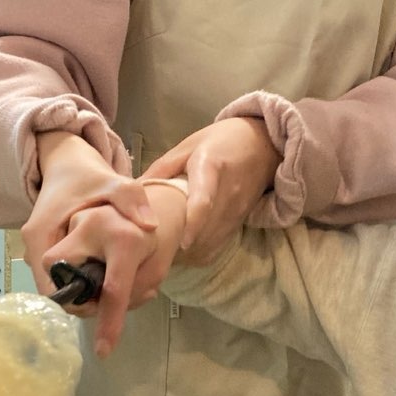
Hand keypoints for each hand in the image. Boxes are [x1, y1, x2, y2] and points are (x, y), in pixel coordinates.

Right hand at [23, 132, 158, 354]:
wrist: (65, 165)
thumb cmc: (89, 177)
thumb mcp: (115, 182)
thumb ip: (132, 200)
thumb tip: (149, 224)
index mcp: (46, 233)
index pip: (59, 288)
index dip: (87, 312)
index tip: (106, 343)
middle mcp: (35, 246)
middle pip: (61, 296)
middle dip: (91, 306)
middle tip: (124, 299)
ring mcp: (35, 251)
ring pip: (62, 292)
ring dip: (89, 298)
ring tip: (120, 287)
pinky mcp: (42, 255)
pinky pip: (62, 283)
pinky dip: (85, 287)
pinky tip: (107, 277)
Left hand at [141, 117, 278, 265]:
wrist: (263, 146)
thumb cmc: (221, 141)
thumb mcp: (188, 146)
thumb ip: (161, 169)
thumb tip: (132, 191)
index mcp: (211, 168)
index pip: (204, 200)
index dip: (192, 222)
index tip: (180, 241)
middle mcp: (228, 195)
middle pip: (203, 230)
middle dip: (177, 244)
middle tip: (150, 249)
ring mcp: (235, 213)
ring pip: (209, 243)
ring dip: (185, 254)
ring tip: (161, 253)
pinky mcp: (238, 225)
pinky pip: (214, 248)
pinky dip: (196, 254)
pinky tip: (180, 253)